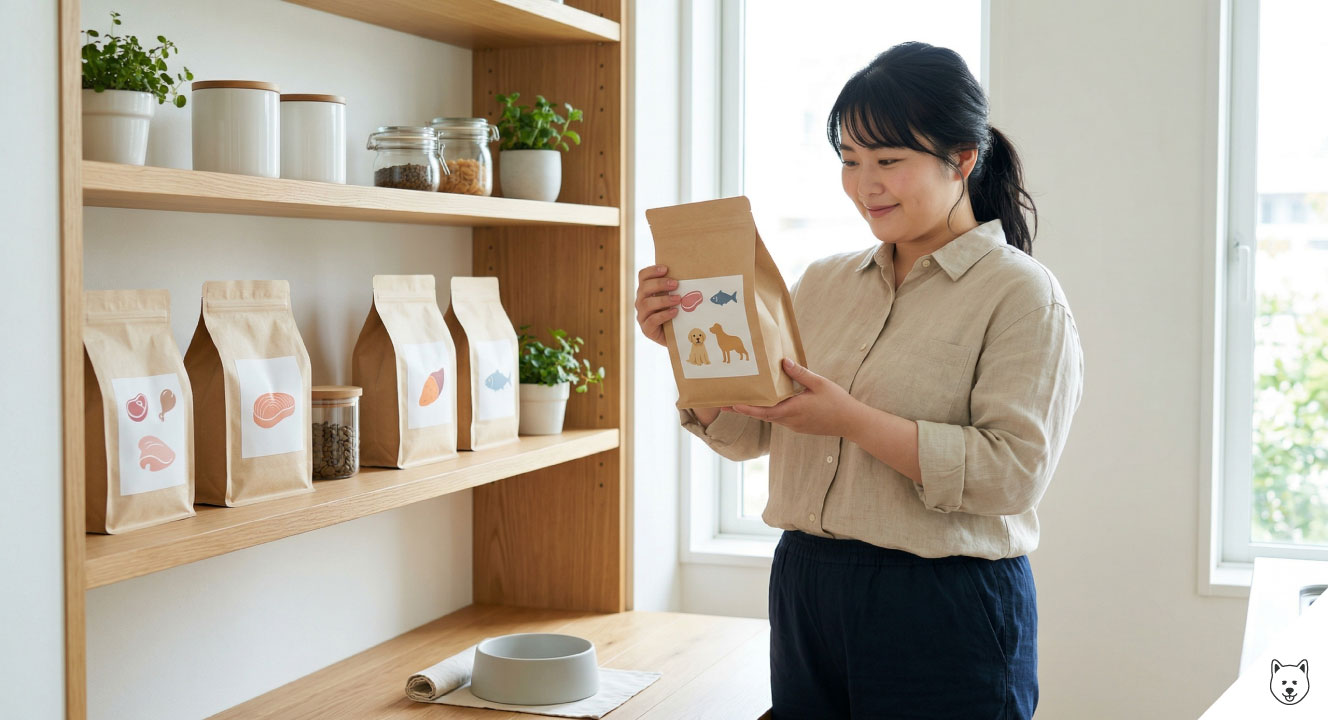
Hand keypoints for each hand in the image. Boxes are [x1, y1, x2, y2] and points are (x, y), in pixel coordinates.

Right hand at [634, 264, 681, 346]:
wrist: (679, 336)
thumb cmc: (680, 313)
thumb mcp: (678, 297)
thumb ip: (679, 286)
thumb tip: (695, 271)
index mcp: (647, 291)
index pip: (643, 276)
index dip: (652, 271)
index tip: (666, 269)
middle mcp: (641, 302)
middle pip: (643, 288)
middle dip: (659, 284)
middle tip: (675, 284)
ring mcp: (642, 316)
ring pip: (646, 304)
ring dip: (663, 300)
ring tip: (678, 299)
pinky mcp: (647, 330)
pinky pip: (651, 320)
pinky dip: (663, 315)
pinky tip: (675, 312)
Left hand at [730, 359, 862, 436]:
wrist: (852, 422)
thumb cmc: (837, 402)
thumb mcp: (819, 383)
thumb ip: (800, 373)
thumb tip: (783, 362)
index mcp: (793, 410)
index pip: (764, 411)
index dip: (746, 408)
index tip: (731, 405)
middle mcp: (790, 421)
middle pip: (762, 415)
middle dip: (744, 409)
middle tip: (725, 403)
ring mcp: (794, 425)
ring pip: (771, 417)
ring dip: (757, 410)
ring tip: (742, 401)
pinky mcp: (799, 426)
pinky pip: (780, 418)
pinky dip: (770, 411)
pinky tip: (768, 402)